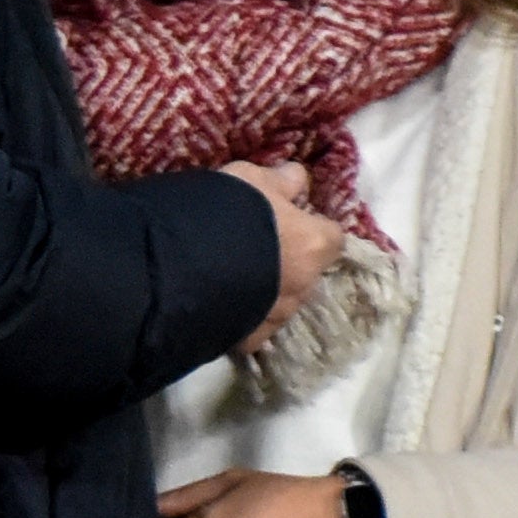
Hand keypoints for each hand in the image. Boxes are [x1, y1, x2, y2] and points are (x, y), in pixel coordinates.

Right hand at [228, 157, 340, 347]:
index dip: (314, 228)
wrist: (185, 269)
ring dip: (268, 292)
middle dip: (290, 263)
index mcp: (312, 245)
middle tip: (260, 251)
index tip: (293, 222)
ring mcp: (278, 316)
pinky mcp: (250, 339)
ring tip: (236, 280)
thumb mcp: (252, 180)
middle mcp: (304, 285)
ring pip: (282, 303)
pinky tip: (223, 308)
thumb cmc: (229, 214)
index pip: (332, 237)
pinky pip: (254, 329)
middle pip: (308, 273)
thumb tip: (297, 178)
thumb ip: (280, 180)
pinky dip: (245, 319)